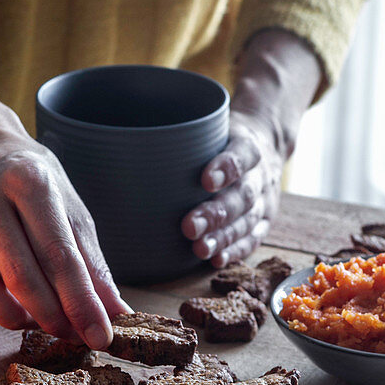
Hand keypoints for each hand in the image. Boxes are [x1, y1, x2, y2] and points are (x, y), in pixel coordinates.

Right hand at [0, 121, 129, 346]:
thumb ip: (91, 262)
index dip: (81, 303)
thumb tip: (116, 313)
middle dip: (51, 317)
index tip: (100, 336)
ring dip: (14, 318)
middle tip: (70, 333)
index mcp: (29, 182)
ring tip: (36, 320)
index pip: (59, 256)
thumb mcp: (68, 207)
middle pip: (20, 277)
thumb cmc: (30, 181)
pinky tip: (0, 301)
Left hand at [180, 28, 321, 268]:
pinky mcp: (263, 221)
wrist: (266, 142)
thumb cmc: (222, 137)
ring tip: (200, 249)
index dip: (226, 168)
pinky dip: (236, 251)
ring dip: (223, 237)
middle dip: (216, 213)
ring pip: (248, 221)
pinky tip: (216, 260)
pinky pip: (253, 239)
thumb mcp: (210, 124)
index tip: (205, 180)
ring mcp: (264, 201)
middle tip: (188, 227)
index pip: (241, 155)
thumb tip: (118, 141)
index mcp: (247, 145)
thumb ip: (180, 134)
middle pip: (243, 195)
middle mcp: (260, 175)